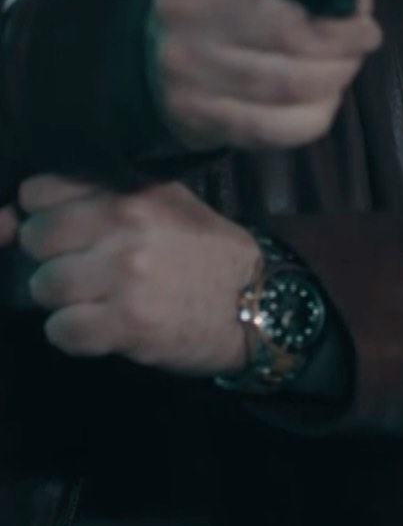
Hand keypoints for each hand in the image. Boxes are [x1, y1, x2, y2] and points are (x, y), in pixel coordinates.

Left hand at [16, 174, 260, 374]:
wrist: (254, 299)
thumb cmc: (200, 249)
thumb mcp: (160, 202)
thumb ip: (97, 198)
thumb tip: (11, 215)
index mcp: (128, 190)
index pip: (40, 191)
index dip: (42, 213)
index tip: (61, 231)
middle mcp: (123, 225)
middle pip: (35, 237)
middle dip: (48, 257)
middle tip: (76, 270)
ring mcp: (124, 275)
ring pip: (43, 286)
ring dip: (60, 300)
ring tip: (91, 301)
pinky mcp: (127, 323)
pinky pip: (60, 331)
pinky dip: (72, 335)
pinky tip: (98, 328)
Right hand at [147, 0, 381, 152]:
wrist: (147, 54)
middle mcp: (187, 10)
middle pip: (291, 35)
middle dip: (345, 40)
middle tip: (367, 36)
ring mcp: (189, 70)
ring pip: (290, 85)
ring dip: (337, 76)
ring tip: (347, 65)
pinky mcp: (199, 118)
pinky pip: (277, 128)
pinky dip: (316, 114)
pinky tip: (323, 98)